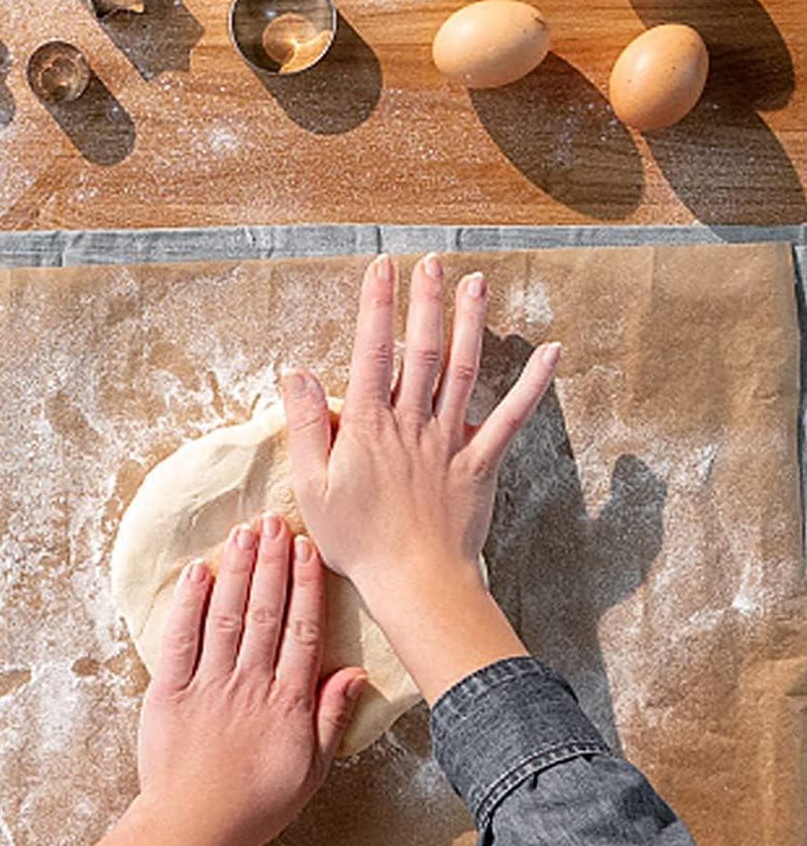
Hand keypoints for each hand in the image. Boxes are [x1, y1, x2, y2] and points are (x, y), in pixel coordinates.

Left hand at [133, 513, 365, 845]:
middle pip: (266, 613)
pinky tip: (199, 571)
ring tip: (245, 532)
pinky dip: (188, 603)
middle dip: (271, 563)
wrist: (190, 833)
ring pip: (227, 617)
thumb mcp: (310, 771)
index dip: (305, 586)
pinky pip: (180, 639)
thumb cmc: (254, 806)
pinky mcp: (168, 691)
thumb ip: (331, 718)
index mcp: (287, 705)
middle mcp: (250, 687)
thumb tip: (356, 671)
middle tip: (275, 522)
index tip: (307, 549)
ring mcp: (208, 686)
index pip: (303, 631)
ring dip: (237, 571)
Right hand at [280, 254, 559, 703]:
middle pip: (423, 350)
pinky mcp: (481, 463)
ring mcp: (450, 441)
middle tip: (432, 261)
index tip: (382, 267)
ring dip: (472, 323)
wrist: (414, 584)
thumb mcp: (313, 485)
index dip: (377, 306)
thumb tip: (295, 374)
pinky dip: (533, 384)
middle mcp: (412, 423)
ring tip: (477, 283)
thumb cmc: (357, 540)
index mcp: (368, 425)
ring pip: (464, 371)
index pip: (372, 351)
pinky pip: (512, 418)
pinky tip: (551, 352)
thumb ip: (308, 426)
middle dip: (426, 301)